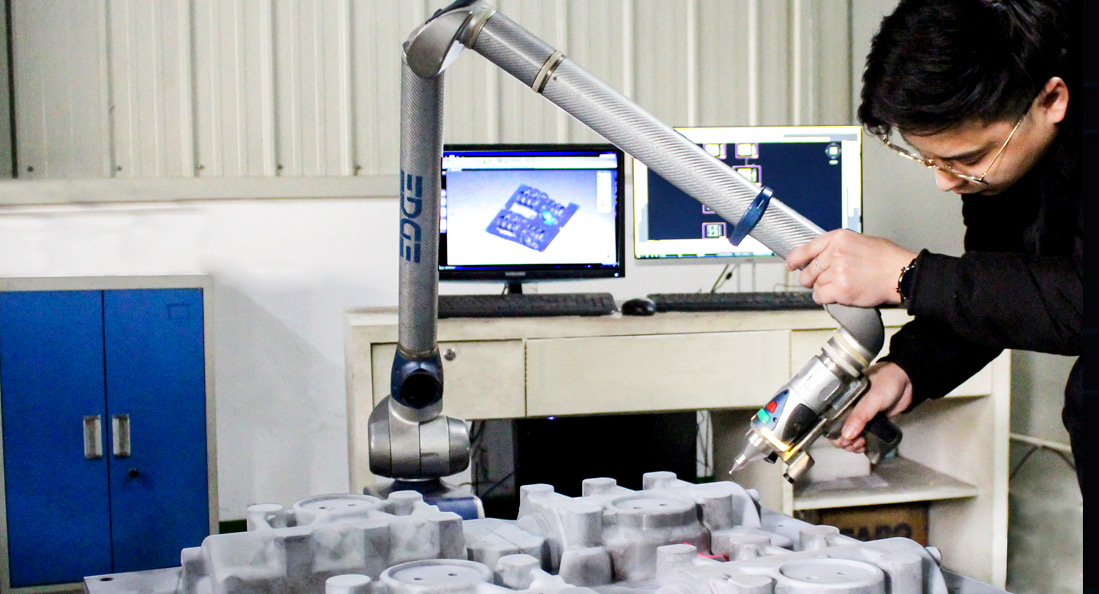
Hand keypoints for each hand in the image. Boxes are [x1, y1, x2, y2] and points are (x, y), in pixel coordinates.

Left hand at [785, 230, 916, 306]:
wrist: (900, 273)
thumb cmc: (885, 257)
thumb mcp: (859, 240)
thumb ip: (838, 247)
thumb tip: (821, 256)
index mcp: (838, 238)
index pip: (806, 248)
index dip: (795, 259)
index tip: (790, 264)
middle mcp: (835, 253)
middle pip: (809, 270)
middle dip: (811, 278)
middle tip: (820, 281)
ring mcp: (837, 272)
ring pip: (815, 285)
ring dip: (823, 288)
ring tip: (838, 286)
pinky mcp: (841, 290)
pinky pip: (821, 297)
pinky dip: (826, 298)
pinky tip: (837, 295)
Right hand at [831, 362, 912, 452]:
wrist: (908, 381)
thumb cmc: (888, 382)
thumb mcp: (873, 398)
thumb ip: (860, 416)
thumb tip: (846, 436)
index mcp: (843, 399)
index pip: (830, 419)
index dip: (833, 433)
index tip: (843, 441)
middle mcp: (848, 408)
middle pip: (838, 430)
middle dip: (844, 442)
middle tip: (855, 443)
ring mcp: (860, 416)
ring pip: (850, 436)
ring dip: (853, 445)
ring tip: (862, 443)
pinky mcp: (870, 422)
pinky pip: (861, 436)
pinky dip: (861, 444)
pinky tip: (866, 445)